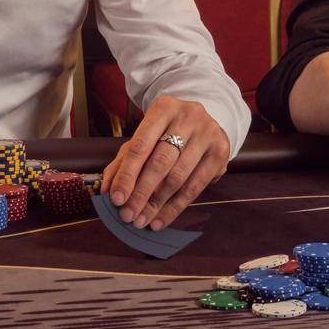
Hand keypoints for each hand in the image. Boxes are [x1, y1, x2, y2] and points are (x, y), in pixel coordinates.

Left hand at [101, 95, 229, 229]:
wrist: (205, 122)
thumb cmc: (167, 132)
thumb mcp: (144, 138)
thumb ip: (123, 161)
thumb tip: (108, 190)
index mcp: (164, 108)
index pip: (141, 146)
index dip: (127, 175)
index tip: (116, 199)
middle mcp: (189, 117)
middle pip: (161, 162)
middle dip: (141, 193)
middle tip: (127, 215)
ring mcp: (208, 134)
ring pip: (179, 177)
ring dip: (157, 204)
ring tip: (141, 220)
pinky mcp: (221, 152)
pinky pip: (195, 187)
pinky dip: (175, 207)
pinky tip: (160, 219)